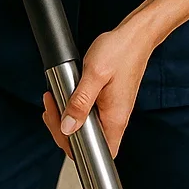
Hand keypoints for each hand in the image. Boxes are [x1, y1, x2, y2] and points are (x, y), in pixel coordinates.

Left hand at [41, 25, 153, 159]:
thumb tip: (68, 127)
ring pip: (85, 129)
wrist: (136, 35)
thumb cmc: (120, 50)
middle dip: (62, 129)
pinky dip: (74, 108)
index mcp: (115, 119)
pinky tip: (66, 95)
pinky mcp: (109, 103)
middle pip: (86, 143)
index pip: (94, 153)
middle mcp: (115, 120)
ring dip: (65, 118)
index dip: (72, 147)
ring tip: (54, 99)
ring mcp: (113, 112)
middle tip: (51, 107)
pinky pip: (89, 115)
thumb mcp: (95, 74)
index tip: (58, 125)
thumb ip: (80, 102)